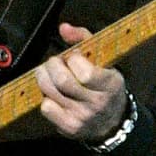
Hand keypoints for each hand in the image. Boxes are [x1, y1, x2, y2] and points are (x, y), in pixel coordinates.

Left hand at [35, 22, 128, 143]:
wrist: (112, 122)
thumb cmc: (105, 85)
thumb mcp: (105, 60)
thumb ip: (85, 39)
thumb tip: (63, 28)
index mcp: (110, 84)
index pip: (86, 73)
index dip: (72, 60)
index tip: (72, 57)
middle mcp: (97, 103)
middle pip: (62, 82)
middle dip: (52, 66)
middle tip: (53, 63)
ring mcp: (82, 117)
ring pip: (50, 93)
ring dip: (43, 78)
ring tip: (48, 74)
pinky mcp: (70, 127)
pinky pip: (46, 108)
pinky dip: (45, 98)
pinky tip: (53, 94)